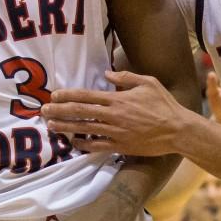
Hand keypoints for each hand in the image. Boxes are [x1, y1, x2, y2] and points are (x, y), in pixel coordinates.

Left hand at [41, 70, 189, 155]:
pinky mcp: (120, 146)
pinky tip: (72, 142)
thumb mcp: (148, 82)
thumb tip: (107, 74)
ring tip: (51, 126)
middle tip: (43, 111)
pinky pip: (97, 146)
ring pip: (84, 129)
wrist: (177, 131)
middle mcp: (113, 115)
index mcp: (118, 99)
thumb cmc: (164, 104)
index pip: (87, 95)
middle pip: (80, 112)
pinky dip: (83, 144)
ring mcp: (116, 132)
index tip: (53, 95)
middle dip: (59, 111)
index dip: (68, 95)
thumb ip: (126, 77)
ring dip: (65, 127)